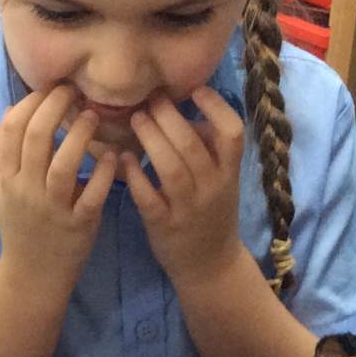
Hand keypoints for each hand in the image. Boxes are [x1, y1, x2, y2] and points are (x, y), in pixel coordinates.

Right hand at [0, 86, 116, 285]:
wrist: (33, 275)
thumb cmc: (19, 228)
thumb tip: (6, 114)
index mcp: (7, 180)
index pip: (12, 129)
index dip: (31, 103)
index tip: (50, 89)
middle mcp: (27, 191)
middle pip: (35, 138)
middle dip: (55, 107)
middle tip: (74, 94)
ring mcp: (53, 208)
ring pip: (63, 164)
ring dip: (80, 134)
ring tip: (93, 116)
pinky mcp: (78, 224)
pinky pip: (91, 195)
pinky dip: (103, 173)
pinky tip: (113, 156)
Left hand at [121, 88, 246, 285]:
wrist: (210, 266)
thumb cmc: (212, 214)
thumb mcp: (224, 181)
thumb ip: (211, 149)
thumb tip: (191, 115)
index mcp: (230, 174)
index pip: (232, 133)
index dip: (216, 107)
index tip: (196, 89)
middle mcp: (212, 188)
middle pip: (192, 145)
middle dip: (168, 117)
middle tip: (150, 100)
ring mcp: (187, 209)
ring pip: (170, 168)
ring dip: (150, 139)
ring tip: (136, 119)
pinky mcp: (164, 225)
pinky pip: (148, 197)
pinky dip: (134, 175)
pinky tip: (123, 158)